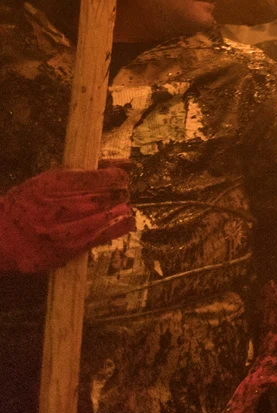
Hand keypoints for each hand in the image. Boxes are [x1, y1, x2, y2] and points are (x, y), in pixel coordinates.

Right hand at [0, 166, 133, 273]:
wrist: (4, 236)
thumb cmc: (28, 202)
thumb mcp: (52, 179)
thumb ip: (91, 169)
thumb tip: (128, 164)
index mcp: (58, 185)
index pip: (106, 178)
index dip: (118, 176)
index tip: (119, 177)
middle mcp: (64, 207)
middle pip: (110, 196)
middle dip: (119, 192)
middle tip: (118, 192)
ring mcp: (68, 230)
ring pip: (110, 215)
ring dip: (119, 208)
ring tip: (118, 205)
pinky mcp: (71, 248)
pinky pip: (105, 236)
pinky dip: (120, 226)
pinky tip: (126, 220)